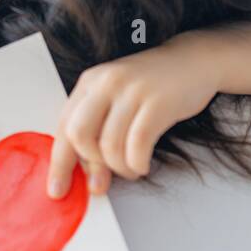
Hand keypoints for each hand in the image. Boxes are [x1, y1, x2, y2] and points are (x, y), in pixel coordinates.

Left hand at [47, 34, 219, 196]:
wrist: (193, 60)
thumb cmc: (152, 88)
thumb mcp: (116, 100)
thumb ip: (97, 131)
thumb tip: (89, 177)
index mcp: (89, 82)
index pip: (63, 126)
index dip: (59, 163)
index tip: (57, 190)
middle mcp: (106, 83)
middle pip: (79, 134)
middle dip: (90, 163)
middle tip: (103, 178)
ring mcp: (132, 91)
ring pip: (109, 145)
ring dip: (119, 169)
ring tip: (131, 169)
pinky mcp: (158, 102)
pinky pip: (137, 145)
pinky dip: (137, 164)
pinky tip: (142, 165)